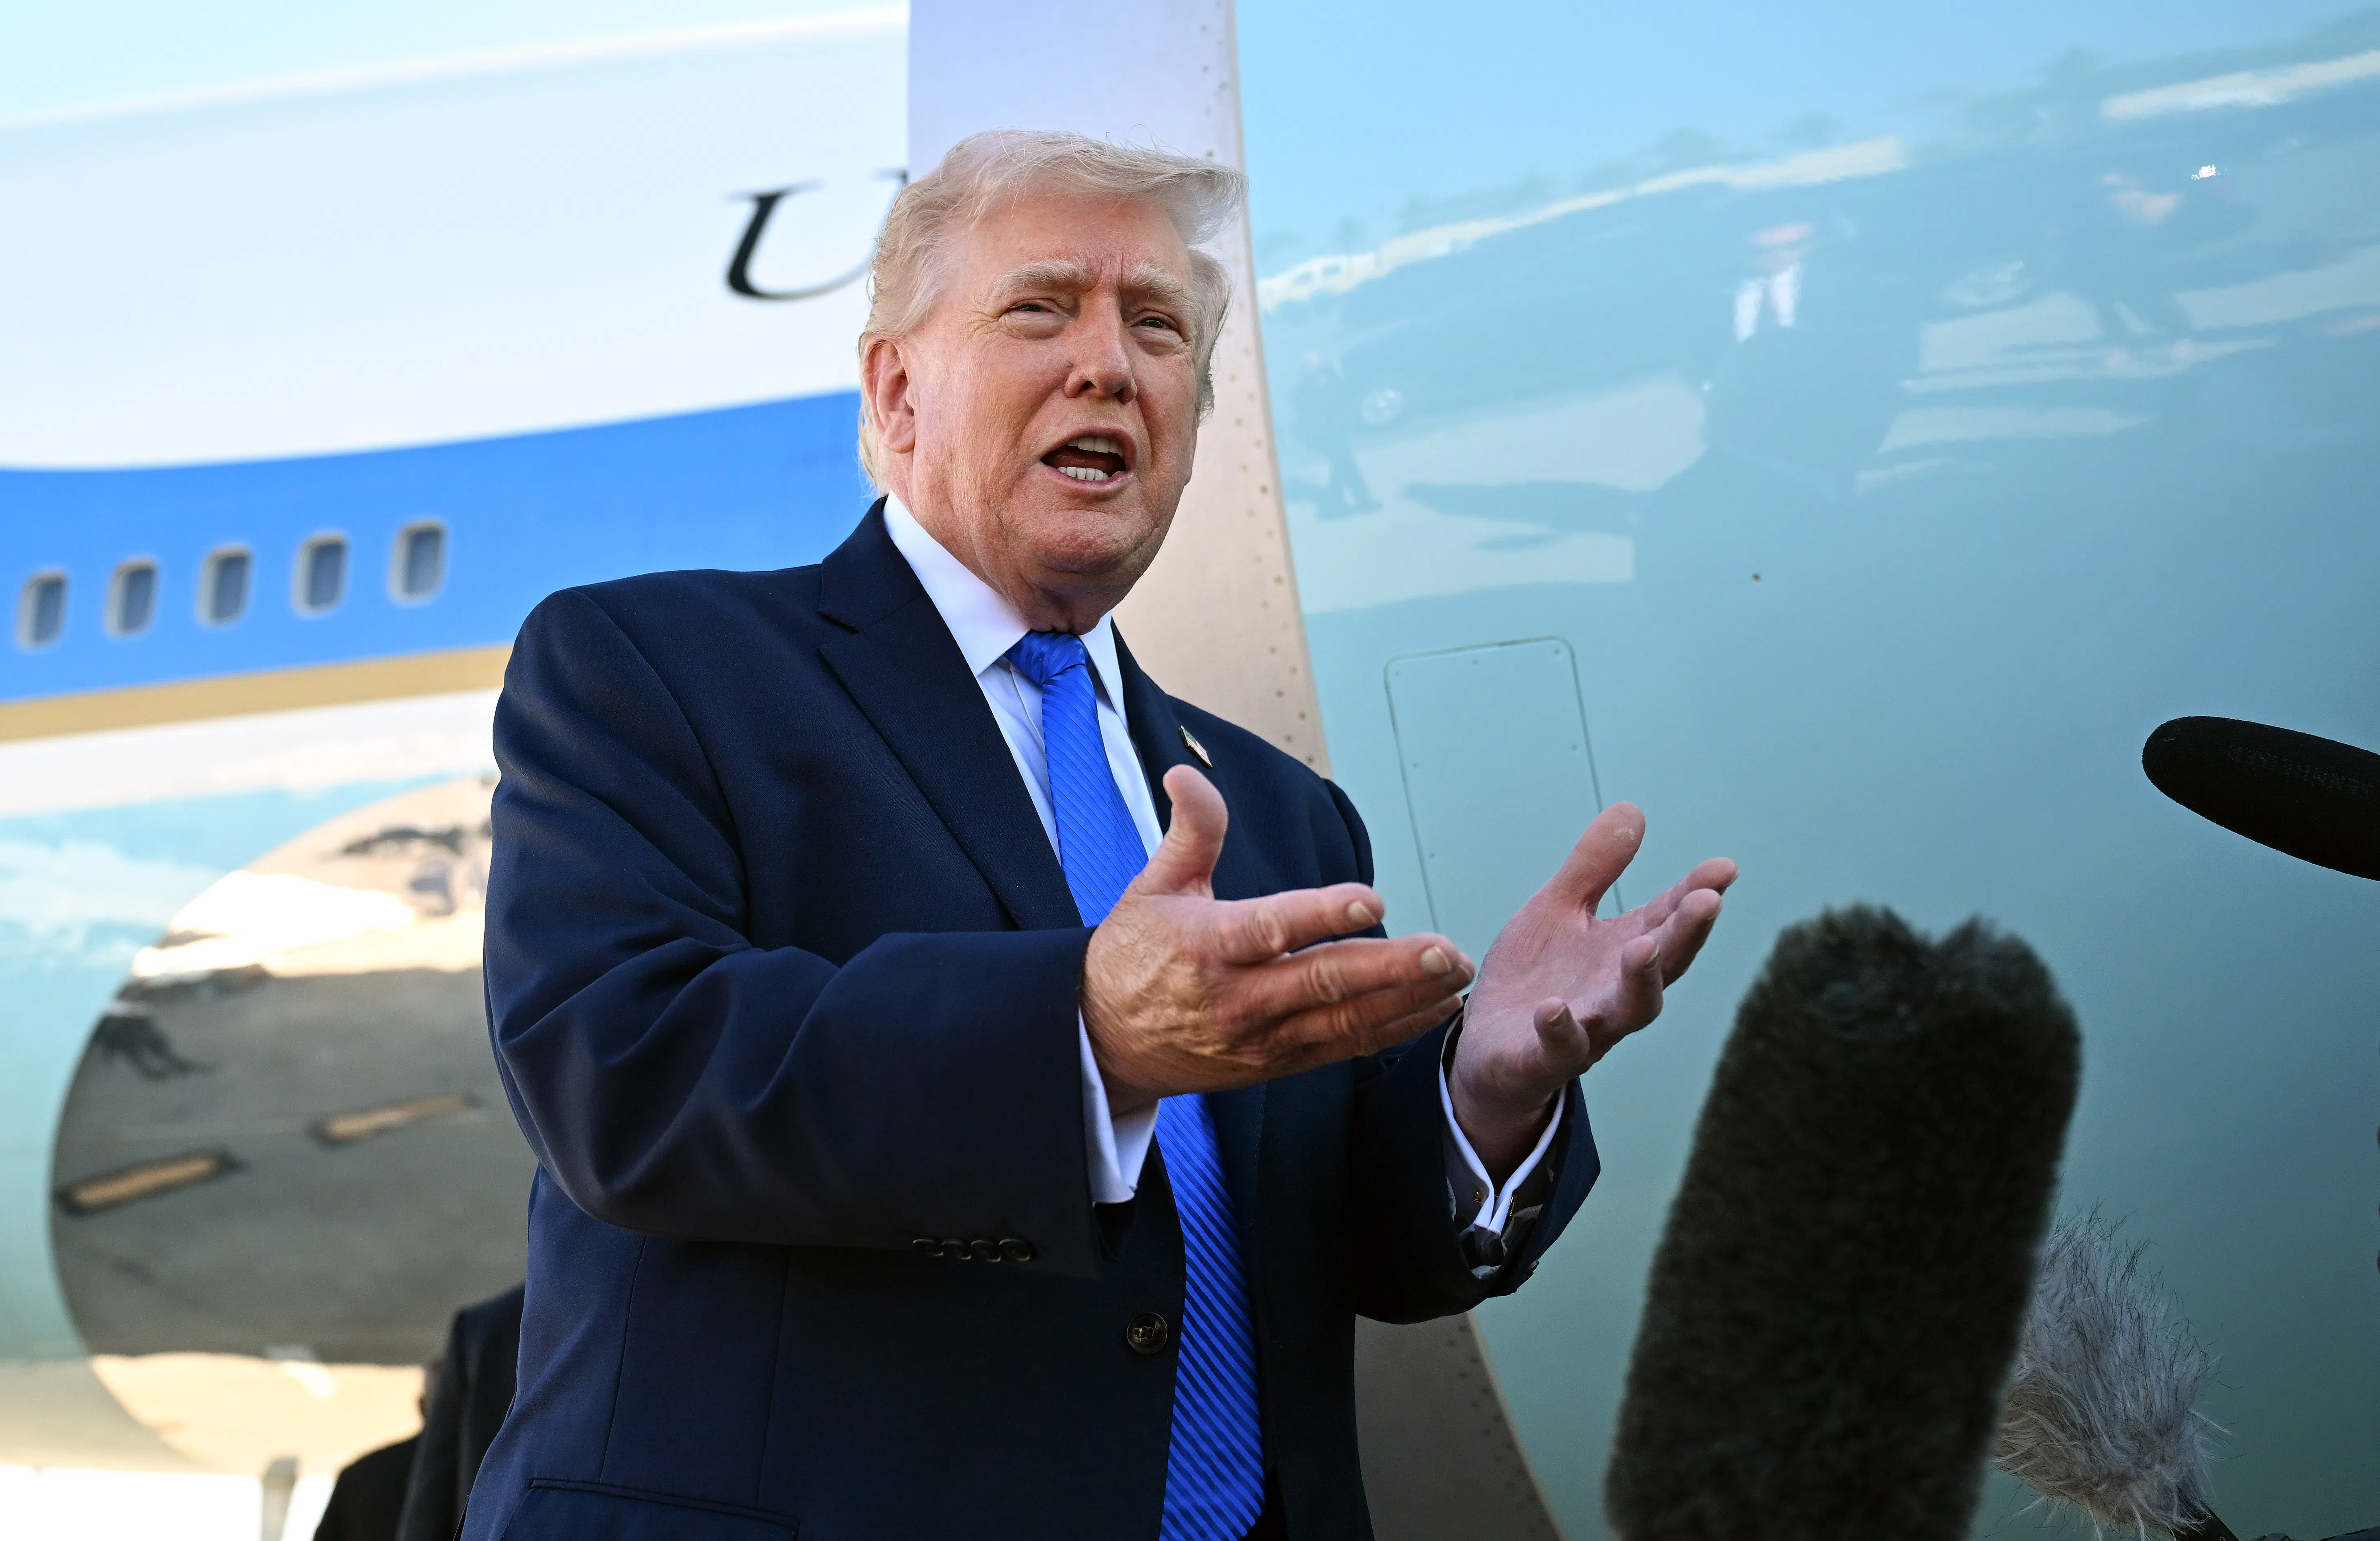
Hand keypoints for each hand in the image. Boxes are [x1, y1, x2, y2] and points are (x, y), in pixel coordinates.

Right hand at [1083, 765, 1472, 1112]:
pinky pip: (1342, 1048)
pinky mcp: (1276, 1063)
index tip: (1372, 899)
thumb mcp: (1152, 886)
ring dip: (1406, 1000)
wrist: (1103, 1042)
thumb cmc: (1133, 955)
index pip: (1272, 928)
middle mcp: (1239, 999)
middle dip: (1392, 968)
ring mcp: (1261, 1038)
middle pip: (1324, 983)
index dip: (1323, 914)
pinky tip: (1432, 1009)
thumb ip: (1190, 832)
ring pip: (1343, 1022)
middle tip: (1447, 951)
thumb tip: (1185, 772)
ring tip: (1455, 976)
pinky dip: (1392, 1030)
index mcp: (1207, 946)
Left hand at [1452, 803, 1736, 1174]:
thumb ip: (1594, 868)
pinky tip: (1553, 1009)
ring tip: (1644, 947)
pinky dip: (1560, 1030)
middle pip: (1663, 964)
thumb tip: (1632, 809)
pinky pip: (1559, 1049)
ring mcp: (1585, 1028)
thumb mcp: (1558, 910)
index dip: (1696, 894)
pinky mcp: (1543, 1059)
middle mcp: (1614, 991)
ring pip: (1627, 1011)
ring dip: (1639, 981)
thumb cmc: (1534, 979)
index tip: (1724, 867)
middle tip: (1707, 901)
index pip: (1667, 920)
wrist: (1487, 1051)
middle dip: (1686, 935)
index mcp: (1622, 952)